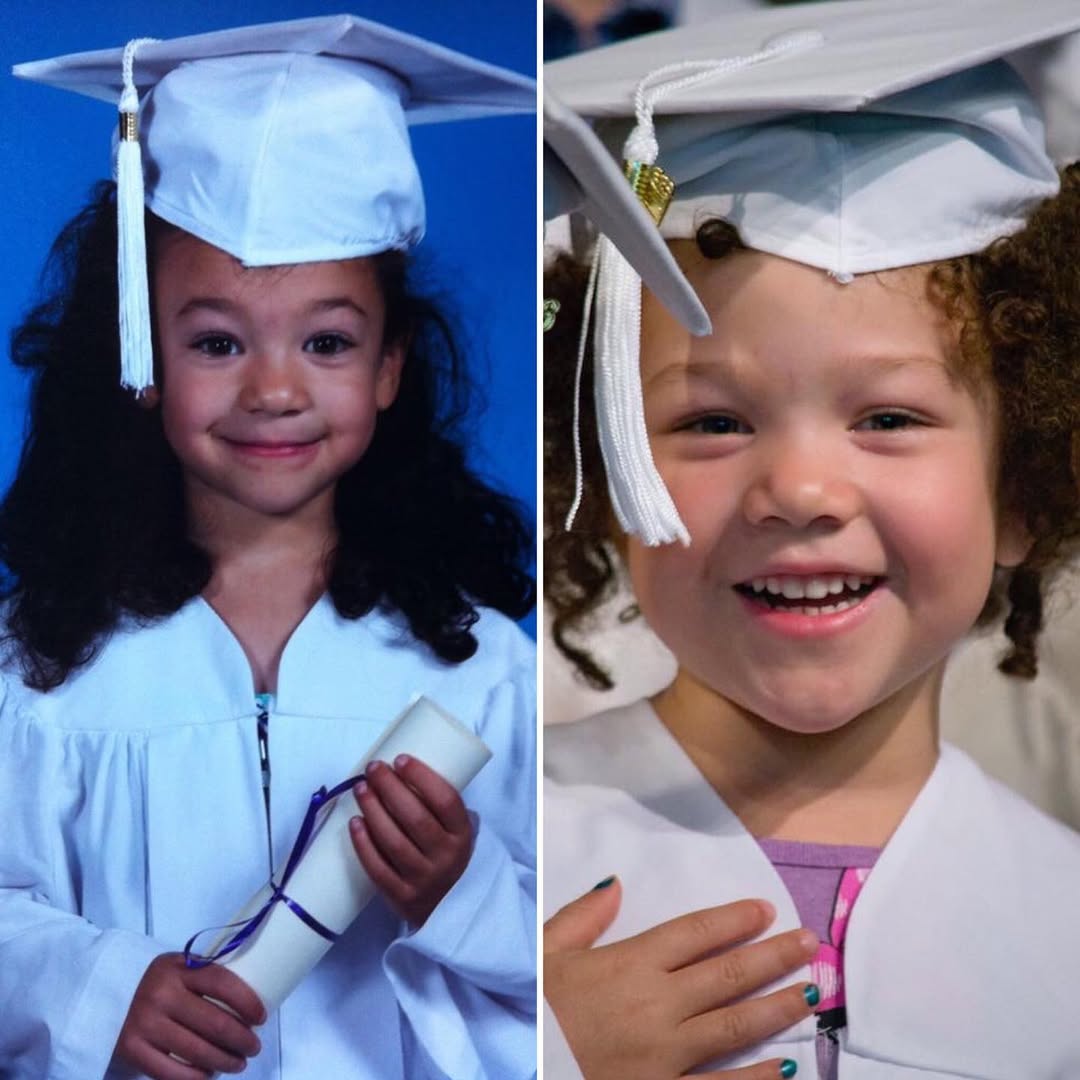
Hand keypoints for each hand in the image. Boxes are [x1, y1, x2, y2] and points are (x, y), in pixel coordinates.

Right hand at [112, 953, 264, 1078]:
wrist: (108, 994)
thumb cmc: (160, 982)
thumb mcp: (181, 967)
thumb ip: (206, 976)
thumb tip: (254, 994)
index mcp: (179, 967)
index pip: (223, 983)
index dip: (247, 1002)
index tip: (261, 1017)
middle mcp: (161, 994)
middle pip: (215, 1023)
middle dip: (242, 1040)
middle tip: (254, 1048)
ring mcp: (145, 1023)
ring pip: (197, 1051)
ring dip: (225, 1062)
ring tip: (238, 1064)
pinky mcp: (132, 1049)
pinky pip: (171, 1072)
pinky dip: (196, 1078)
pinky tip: (209, 1075)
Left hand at [349, 754, 472, 926]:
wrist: (450, 908)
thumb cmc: (446, 855)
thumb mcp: (455, 832)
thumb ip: (437, 807)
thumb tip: (400, 769)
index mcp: (463, 835)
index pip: (445, 801)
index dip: (422, 777)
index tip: (401, 759)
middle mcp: (446, 857)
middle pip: (415, 818)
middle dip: (390, 788)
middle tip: (373, 768)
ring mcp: (424, 879)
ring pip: (393, 841)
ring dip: (373, 810)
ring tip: (361, 789)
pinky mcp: (402, 897)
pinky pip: (378, 868)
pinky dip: (364, 844)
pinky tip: (354, 822)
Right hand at [545, 878, 817, 1079]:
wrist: (519, 1064)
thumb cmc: (532, 1012)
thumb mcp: (543, 953)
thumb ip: (581, 917)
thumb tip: (615, 884)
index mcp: (629, 964)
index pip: (694, 933)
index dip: (734, 920)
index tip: (766, 911)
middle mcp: (657, 1004)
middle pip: (727, 975)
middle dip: (774, 957)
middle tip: (810, 945)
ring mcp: (666, 1055)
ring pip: (734, 1027)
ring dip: (777, 1009)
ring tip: (810, 994)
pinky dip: (757, 1078)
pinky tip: (787, 1067)